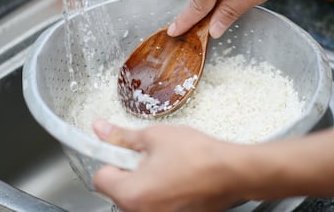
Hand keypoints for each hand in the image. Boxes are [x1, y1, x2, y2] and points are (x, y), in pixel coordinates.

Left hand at [92, 119, 242, 211]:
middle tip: (150, 155)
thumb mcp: (154, 137)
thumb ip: (121, 136)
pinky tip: (176, 178)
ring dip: (145, 181)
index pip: (101, 177)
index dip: (111, 158)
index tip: (121, 150)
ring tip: (167, 166)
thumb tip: (101, 129)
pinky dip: (160, 192)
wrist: (232, 171)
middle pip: (119, 189)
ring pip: (138, 197)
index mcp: (132, 194)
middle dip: (129, 170)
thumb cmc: (197, 155)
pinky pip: (155, 204)